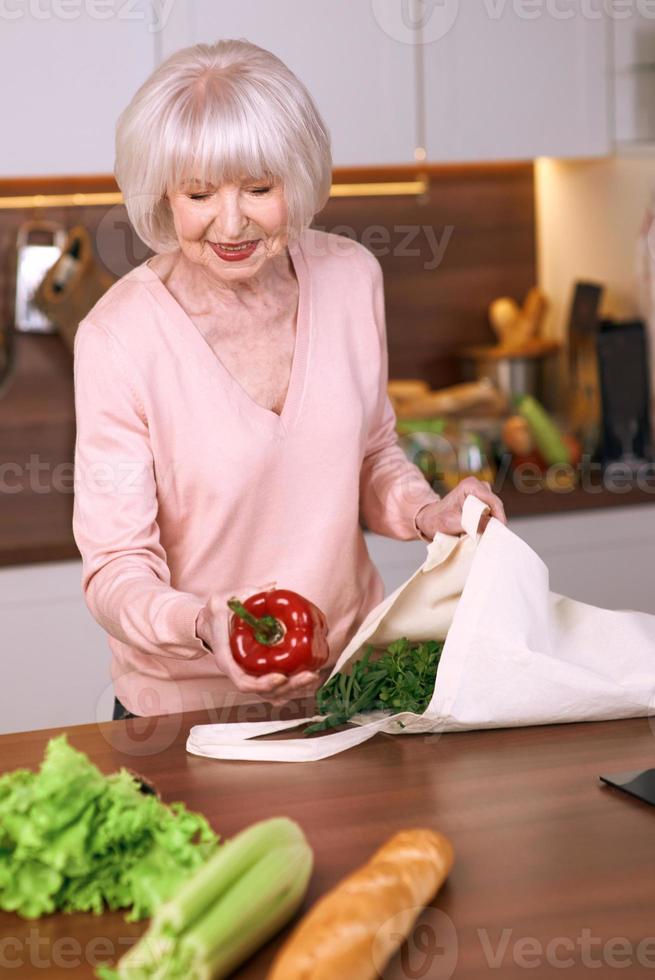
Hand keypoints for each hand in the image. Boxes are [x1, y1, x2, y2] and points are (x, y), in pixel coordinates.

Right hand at [195, 585, 323, 705]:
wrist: (209, 625)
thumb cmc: (216, 615)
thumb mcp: (223, 601)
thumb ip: (246, 594)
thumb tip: (273, 588)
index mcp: (227, 659)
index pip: (243, 681)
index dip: (263, 684)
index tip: (282, 676)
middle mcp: (239, 672)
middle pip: (264, 692)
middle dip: (289, 688)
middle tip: (310, 675)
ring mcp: (250, 675)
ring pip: (272, 694)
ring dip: (294, 690)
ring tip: (313, 677)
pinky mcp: (259, 674)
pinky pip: (275, 690)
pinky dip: (291, 689)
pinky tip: (308, 680)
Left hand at [415, 476, 506, 539]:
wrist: (428, 520)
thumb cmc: (437, 520)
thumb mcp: (454, 523)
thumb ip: (473, 523)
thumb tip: (491, 527)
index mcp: (470, 485)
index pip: (493, 501)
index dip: (499, 517)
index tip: (500, 532)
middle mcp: (477, 485)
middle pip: (495, 505)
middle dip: (496, 520)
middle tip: (495, 536)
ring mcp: (479, 492)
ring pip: (494, 509)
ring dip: (492, 522)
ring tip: (487, 534)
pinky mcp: (480, 500)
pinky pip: (490, 512)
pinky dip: (488, 521)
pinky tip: (483, 530)